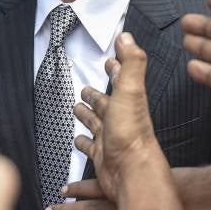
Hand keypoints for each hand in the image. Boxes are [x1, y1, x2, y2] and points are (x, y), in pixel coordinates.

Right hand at [73, 32, 161, 200]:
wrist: (130, 172)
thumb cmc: (132, 134)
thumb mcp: (131, 90)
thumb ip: (131, 62)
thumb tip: (127, 37)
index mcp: (128, 100)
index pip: (122, 78)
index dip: (116, 66)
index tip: (111, 57)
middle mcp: (120, 118)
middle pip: (105, 101)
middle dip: (96, 92)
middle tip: (87, 86)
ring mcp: (110, 137)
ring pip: (96, 121)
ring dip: (87, 113)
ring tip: (78, 106)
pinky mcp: (101, 155)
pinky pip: (89, 146)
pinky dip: (82, 141)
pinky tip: (78, 140)